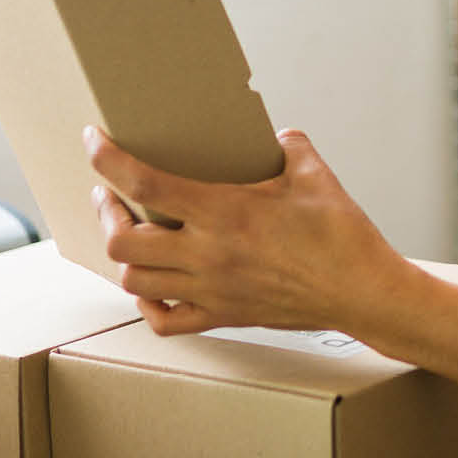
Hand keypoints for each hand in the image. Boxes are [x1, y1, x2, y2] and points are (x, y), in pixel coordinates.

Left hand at [83, 126, 418, 337]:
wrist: (363, 292)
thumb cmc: (342, 235)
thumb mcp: (314, 174)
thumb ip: (288, 145)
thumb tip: (274, 135)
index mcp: (226, 212)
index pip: (145, 183)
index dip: (108, 160)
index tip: (94, 141)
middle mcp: (208, 255)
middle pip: (122, 240)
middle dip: (105, 211)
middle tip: (110, 194)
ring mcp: (211, 290)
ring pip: (135, 280)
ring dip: (123, 254)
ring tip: (130, 233)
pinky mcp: (222, 316)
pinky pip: (164, 322)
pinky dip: (148, 303)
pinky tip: (154, 284)